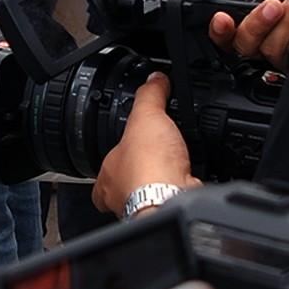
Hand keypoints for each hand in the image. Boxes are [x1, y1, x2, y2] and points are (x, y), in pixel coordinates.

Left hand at [91, 74, 198, 214]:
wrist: (172, 198)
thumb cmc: (149, 168)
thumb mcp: (146, 116)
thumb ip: (150, 96)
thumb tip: (155, 78)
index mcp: (107, 176)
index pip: (100, 174)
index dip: (112, 161)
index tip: (124, 151)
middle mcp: (123, 197)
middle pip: (125, 186)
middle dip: (139, 172)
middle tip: (154, 156)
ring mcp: (146, 207)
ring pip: (148, 195)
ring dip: (159, 181)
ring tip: (173, 164)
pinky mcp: (170, 209)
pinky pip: (171, 198)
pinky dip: (179, 188)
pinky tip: (188, 177)